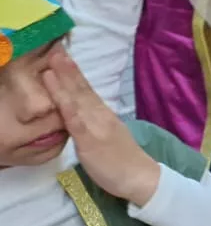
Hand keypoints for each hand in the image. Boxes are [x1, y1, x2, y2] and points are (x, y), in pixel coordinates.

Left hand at [41, 48, 161, 206]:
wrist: (141, 177)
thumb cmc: (124, 160)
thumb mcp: (108, 136)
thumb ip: (95, 123)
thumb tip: (81, 114)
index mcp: (103, 114)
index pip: (86, 90)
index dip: (74, 73)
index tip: (63, 56)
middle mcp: (100, 115)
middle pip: (82, 89)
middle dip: (68, 70)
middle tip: (56, 49)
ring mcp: (96, 126)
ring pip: (78, 100)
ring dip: (64, 82)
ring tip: (53, 64)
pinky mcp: (92, 141)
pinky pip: (78, 123)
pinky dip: (69, 108)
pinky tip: (61, 97)